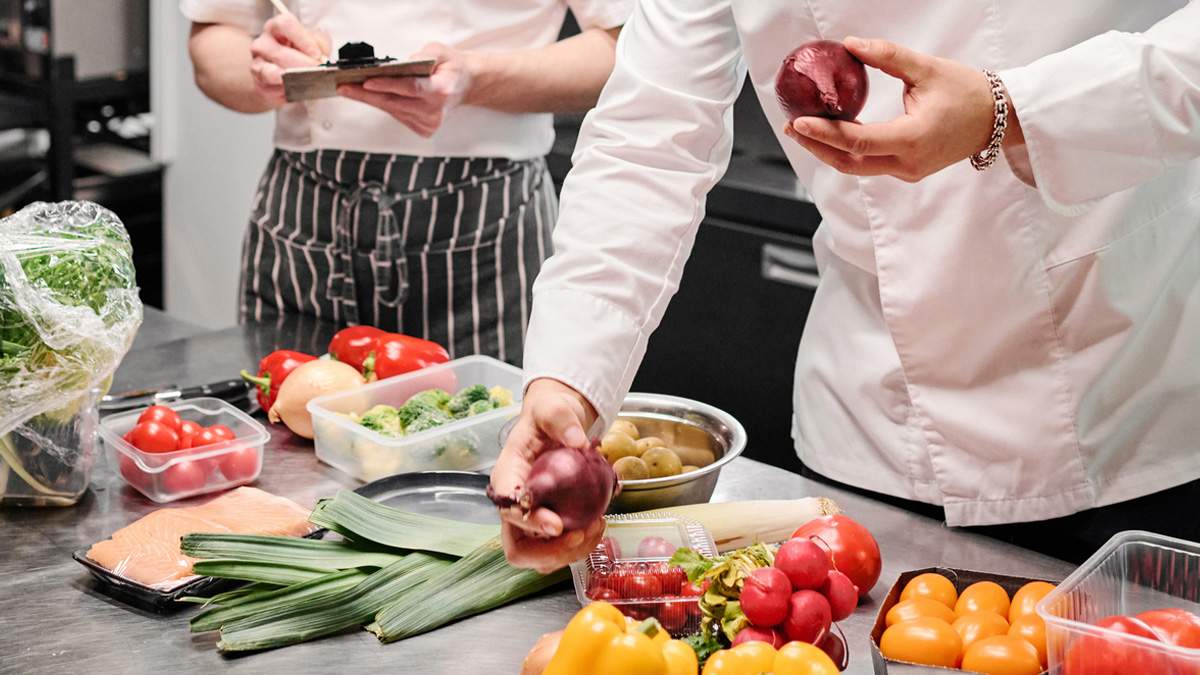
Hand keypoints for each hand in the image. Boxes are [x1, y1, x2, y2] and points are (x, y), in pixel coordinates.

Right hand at [250, 14, 330, 108]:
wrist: (289, 74)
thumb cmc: (302, 53)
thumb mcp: (315, 42)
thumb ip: (321, 45)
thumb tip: (324, 58)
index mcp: (276, 27)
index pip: (285, 24)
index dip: (302, 39)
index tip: (317, 54)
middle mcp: (263, 43)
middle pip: (279, 52)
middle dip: (303, 65)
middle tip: (318, 72)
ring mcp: (257, 64)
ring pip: (271, 73)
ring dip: (292, 79)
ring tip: (307, 82)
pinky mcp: (260, 85)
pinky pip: (271, 90)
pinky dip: (285, 93)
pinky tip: (297, 92)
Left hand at [337, 42, 474, 137]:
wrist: (464, 86)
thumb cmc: (451, 68)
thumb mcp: (440, 52)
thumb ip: (422, 56)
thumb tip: (396, 65)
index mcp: (441, 91)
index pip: (410, 88)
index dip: (387, 85)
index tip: (365, 81)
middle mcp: (435, 111)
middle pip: (394, 102)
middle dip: (366, 94)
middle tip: (344, 87)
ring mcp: (429, 123)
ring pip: (392, 110)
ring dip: (370, 99)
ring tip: (349, 89)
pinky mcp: (423, 129)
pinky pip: (397, 115)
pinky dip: (383, 105)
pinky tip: (370, 96)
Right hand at [490, 378, 601, 572]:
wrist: (559, 422)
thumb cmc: (548, 416)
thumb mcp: (552, 407)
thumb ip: (561, 419)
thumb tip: (577, 440)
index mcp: (507, 476)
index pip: (508, 507)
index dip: (529, 521)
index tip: (557, 524)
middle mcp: (514, 505)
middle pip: (517, 547)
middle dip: (549, 552)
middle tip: (578, 534)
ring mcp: (530, 519)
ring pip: (539, 557)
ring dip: (568, 553)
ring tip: (594, 528)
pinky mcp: (549, 525)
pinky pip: (559, 550)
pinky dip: (580, 547)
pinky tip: (598, 525)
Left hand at [783, 36, 1006, 182]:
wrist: (998, 118)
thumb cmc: (967, 92)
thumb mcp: (926, 68)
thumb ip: (886, 56)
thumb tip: (849, 44)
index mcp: (912, 139)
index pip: (857, 141)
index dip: (825, 133)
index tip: (799, 121)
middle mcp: (908, 163)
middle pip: (849, 162)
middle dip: (816, 146)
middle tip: (792, 126)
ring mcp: (908, 171)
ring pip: (857, 168)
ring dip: (828, 151)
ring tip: (804, 131)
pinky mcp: (908, 171)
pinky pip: (870, 165)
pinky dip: (847, 151)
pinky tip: (831, 135)